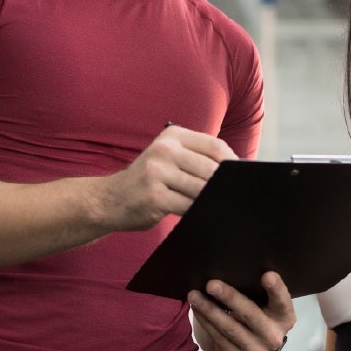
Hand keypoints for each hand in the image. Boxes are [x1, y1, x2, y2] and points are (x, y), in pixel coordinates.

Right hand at [99, 125, 235, 230]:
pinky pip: (188, 206)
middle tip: (231, 196)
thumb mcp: (169, 158)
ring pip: (202, 189)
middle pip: (211, 169)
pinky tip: (198, 214)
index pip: (215, 147)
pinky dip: (198, 212)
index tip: (241, 177)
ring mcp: (157, 172)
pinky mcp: (154, 196)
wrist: (109, 199)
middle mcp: (164, 149)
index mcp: (172, 135)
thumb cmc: (148, 180)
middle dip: (224, 185)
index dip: (233, 164)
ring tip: (214, 205)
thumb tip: (238, 171)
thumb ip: (197, 158)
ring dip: (211, 200)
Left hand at [188, 272, 296, 350]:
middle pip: (250, 314)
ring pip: (229, 327)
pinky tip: (197, 309)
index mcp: (284, 318)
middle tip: (211, 284)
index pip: (283, 301)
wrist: (252, 343)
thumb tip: (233, 268)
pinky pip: (217, 337)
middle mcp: (273, 336)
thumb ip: (258, 290)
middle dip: (229, 297)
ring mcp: (255, 350)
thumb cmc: (257, 312)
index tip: (267, 275)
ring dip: (208, 309)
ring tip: (194, 295)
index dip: (276, 289)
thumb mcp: (266, 303)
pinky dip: (205, 321)